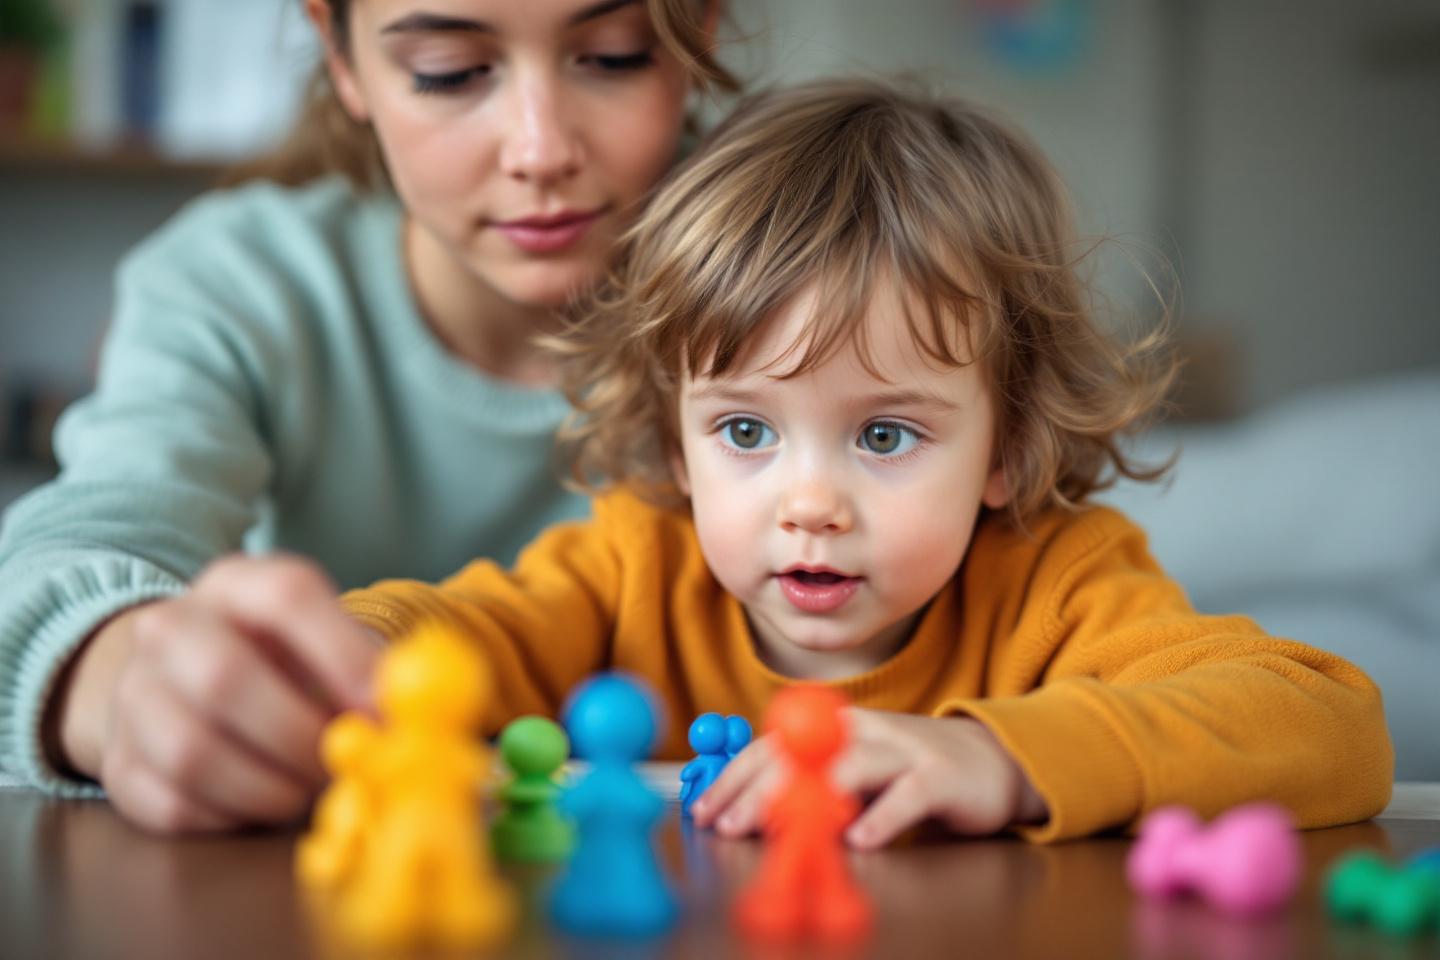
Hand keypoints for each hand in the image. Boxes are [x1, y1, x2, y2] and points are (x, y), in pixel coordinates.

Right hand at [47, 554, 378, 833]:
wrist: (181, 680)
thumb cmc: (281, 662)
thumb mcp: (324, 642)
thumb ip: (369, 671)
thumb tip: (409, 716)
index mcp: (236, 583)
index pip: (286, 595)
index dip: (342, 654)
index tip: (382, 709)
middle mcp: (171, 626)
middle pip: (225, 677)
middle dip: (299, 735)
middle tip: (342, 766)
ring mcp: (134, 694)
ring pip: (192, 752)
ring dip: (268, 787)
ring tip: (309, 790)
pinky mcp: (118, 763)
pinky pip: (173, 805)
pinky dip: (233, 817)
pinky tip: (265, 804)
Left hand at [690, 709, 1047, 849]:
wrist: (992, 761)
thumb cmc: (912, 771)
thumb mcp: (854, 770)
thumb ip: (810, 782)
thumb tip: (748, 811)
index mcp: (835, 728)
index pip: (773, 745)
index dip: (734, 777)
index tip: (703, 810)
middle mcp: (864, 730)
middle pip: (803, 751)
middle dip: (758, 790)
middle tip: (729, 824)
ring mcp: (903, 750)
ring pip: (848, 766)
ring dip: (809, 798)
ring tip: (779, 829)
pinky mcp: (939, 777)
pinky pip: (906, 796)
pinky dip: (881, 818)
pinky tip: (860, 841)